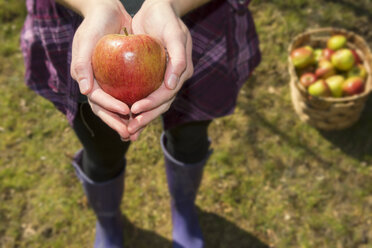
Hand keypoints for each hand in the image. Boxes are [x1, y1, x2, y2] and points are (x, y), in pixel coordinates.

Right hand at [70, 1, 132, 139]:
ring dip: (126, 121)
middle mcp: (96, 83)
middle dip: (117, 122)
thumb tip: (85, 91)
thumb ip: (82, 64)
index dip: (109, 107)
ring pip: (116, 107)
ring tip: (136, 133)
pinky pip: (128, 96)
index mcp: (85, 78)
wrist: (109, 11)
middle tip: (130, 134)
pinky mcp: (121, 79)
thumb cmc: (95, 23)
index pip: (97, 98)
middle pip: (105, 109)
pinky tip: (146, 114)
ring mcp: (109, 83)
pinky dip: (135, 107)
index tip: (125, 111)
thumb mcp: (86, 39)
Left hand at [127, 0, 193, 139]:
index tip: (135, 110)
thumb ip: (178, 59)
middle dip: (146, 118)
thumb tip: (173, 85)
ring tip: (127, 129)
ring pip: (153, 104)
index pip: (167, 95)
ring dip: (141, 118)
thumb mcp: (174, 34)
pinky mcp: (152, 77)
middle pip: (161, 105)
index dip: (152, 105)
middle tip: (130, 128)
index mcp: (181, 72)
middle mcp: (173, 79)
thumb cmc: (166, 19)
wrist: (158, 9)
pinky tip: (125, 115)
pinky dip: (137, 106)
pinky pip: (145, 94)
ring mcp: (163, 79)